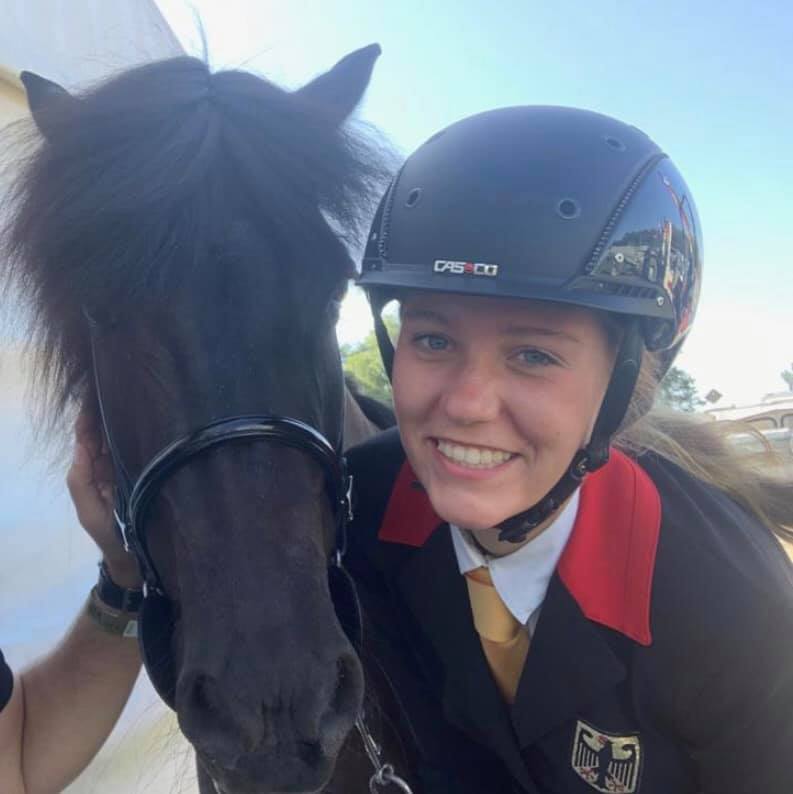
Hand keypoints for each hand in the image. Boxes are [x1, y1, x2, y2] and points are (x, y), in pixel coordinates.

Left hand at [66, 409, 140, 588]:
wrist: (135, 558)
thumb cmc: (109, 535)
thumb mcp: (89, 511)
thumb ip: (81, 480)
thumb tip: (83, 445)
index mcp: (90, 472)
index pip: (86, 438)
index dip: (88, 417)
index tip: (95, 394)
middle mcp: (106, 467)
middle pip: (103, 434)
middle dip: (105, 412)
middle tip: (117, 386)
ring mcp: (125, 470)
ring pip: (120, 440)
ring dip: (122, 420)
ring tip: (132, 396)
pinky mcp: (143, 473)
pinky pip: (136, 451)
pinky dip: (138, 436)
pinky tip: (148, 421)